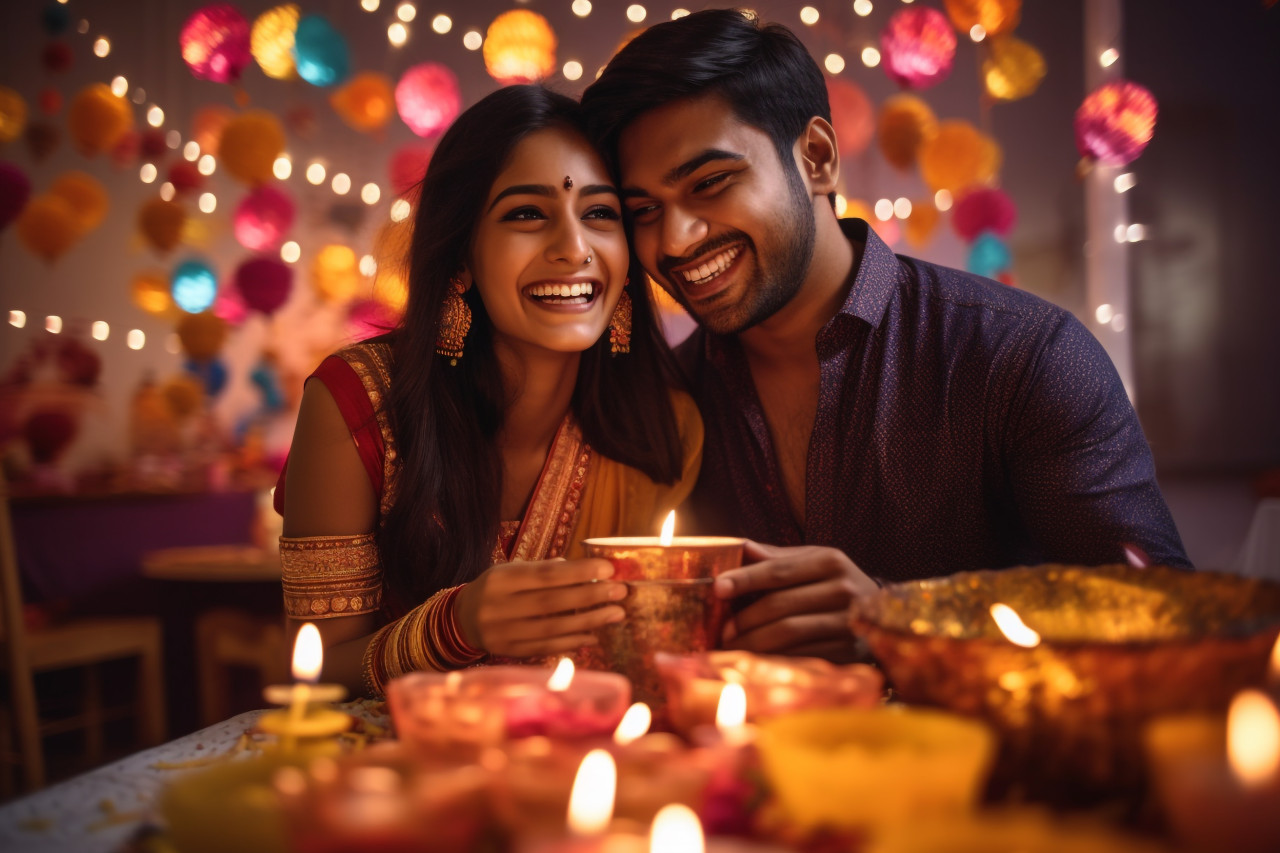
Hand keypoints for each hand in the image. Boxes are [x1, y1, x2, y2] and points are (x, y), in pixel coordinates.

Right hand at [454, 558, 627, 657]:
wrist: (461, 620)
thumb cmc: (496, 589)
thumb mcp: (511, 571)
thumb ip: (544, 570)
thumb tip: (584, 571)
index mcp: (500, 579)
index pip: (545, 575)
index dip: (579, 572)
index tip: (608, 569)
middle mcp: (499, 607)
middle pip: (552, 602)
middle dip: (591, 597)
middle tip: (620, 592)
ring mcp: (503, 633)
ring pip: (553, 628)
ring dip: (589, 621)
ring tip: (616, 613)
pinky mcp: (509, 652)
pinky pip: (547, 648)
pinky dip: (573, 643)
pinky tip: (594, 636)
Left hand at [713, 541, 877, 662]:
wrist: (881, 615)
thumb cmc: (834, 584)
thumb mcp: (812, 563)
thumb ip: (776, 558)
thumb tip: (738, 546)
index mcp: (830, 560)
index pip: (778, 570)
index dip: (745, 579)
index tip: (717, 588)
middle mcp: (843, 589)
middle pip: (780, 605)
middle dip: (745, 619)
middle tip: (721, 630)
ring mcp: (847, 622)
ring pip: (788, 633)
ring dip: (753, 642)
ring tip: (731, 646)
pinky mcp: (847, 651)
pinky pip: (801, 655)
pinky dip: (774, 658)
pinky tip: (756, 659)